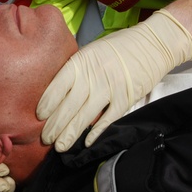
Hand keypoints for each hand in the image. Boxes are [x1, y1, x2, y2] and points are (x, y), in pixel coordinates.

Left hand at [37, 9, 191, 150]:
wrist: (152, 45)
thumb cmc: (118, 46)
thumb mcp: (91, 50)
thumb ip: (76, 68)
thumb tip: (57, 89)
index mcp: (82, 61)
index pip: (58, 85)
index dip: (48, 103)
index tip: (39, 116)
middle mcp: (94, 75)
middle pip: (69, 105)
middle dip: (55, 125)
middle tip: (44, 139)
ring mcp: (111, 88)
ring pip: (85, 116)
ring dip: (70, 133)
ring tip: (59, 147)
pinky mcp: (126, 99)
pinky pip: (108, 119)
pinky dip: (96, 132)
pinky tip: (86, 143)